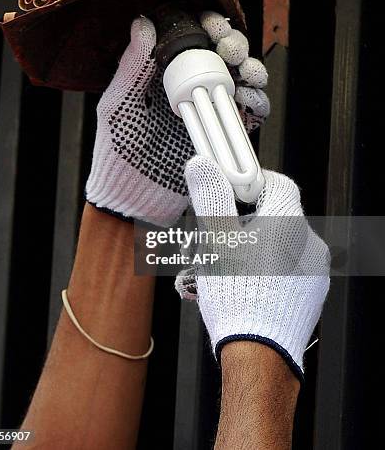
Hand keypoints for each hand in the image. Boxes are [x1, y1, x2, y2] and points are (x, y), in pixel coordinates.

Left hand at [86, 12, 269, 225]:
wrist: (132, 197)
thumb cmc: (117, 151)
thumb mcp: (119, 103)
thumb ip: (132, 66)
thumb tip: (142, 24)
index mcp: (164, 76)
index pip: (192, 41)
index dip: (206, 26)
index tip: (210, 22)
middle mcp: (190, 88)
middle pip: (222, 55)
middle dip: (233, 43)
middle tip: (229, 47)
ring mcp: (209, 111)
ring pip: (241, 81)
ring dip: (251, 69)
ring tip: (247, 71)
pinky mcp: (224, 134)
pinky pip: (248, 115)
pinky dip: (257, 102)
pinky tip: (250, 98)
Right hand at [175, 156, 329, 376]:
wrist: (260, 353)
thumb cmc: (237, 294)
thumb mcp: (216, 238)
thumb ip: (211, 196)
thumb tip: (202, 165)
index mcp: (289, 220)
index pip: (277, 182)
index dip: (251, 184)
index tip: (232, 191)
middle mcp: (309, 240)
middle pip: (274, 215)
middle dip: (243, 223)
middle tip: (217, 238)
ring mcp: (314, 269)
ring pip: (279, 244)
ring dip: (252, 248)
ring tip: (222, 268)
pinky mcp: (312, 292)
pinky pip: (288, 269)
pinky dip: (266, 269)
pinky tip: (242, 285)